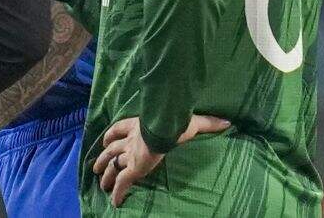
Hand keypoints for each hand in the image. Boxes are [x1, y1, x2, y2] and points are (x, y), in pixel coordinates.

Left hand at [93, 115, 230, 206]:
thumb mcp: (193, 122)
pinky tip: (115, 201)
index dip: (112, 135)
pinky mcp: (133, 168)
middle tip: (96, 167)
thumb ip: (208, 123)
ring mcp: (130, 155)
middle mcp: (130, 140)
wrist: (164, 128)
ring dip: (104, 173)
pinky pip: (122, 182)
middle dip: (103, 158)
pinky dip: (117, 192)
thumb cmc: (175, 123)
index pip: (119, 129)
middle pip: (111, 149)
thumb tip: (227, 122)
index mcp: (138, 127)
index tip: (106, 140)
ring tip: (99, 182)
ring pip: (111, 165)